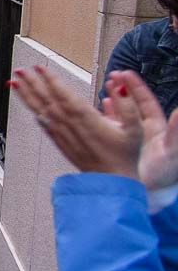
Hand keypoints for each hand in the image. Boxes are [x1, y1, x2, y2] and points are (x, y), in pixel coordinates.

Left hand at [12, 66, 139, 178]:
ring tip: (14, 82)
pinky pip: (42, 122)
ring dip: (26, 95)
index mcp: (86, 118)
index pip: (64, 94)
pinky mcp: (58, 141)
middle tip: (20, 70)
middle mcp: (70, 124)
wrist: (111, 181)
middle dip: (32, 83)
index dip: (50, 79)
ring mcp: (62, 133)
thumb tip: (119, 85)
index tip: (39, 67)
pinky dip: (32, 110)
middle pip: (47, 99)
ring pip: (40, 109)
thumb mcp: (135, 129)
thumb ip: (127, 105)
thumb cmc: (123, 156)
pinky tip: (26, 103)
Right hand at [105, 70, 177, 189]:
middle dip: (123, 89)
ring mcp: (129, 137)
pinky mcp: (118, 145)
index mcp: (156, 128)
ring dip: (114, 100)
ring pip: (121, 113)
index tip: (125, 74)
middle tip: (113, 76)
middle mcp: (142, 130)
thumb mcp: (171, 151)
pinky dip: (106, 116)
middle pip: (132, 104)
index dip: (136, 87)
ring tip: (106, 88)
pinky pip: (111, 126)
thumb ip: (177, 131)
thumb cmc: (162, 176)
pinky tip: (101, 110)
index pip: (145, 101)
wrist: (149, 196)